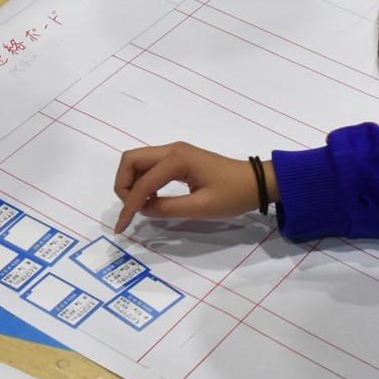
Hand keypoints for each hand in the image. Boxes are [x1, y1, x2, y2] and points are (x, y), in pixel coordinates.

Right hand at [113, 142, 267, 233]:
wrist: (256, 182)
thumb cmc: (232, 194)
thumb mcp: (201, 208)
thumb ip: (168, 208)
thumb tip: (142, 209)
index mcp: (177, 159)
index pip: (143, 182)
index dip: (129, 206)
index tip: (122, 228)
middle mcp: (172, 150)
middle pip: (131, 159)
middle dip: (123, 184)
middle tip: (129, 209)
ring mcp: (175, 152)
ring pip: (138, 160)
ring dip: (131, 182)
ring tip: (138, 206)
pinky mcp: (179, 159)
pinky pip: (150, 166)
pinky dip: (143, 181)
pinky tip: (151, 200)